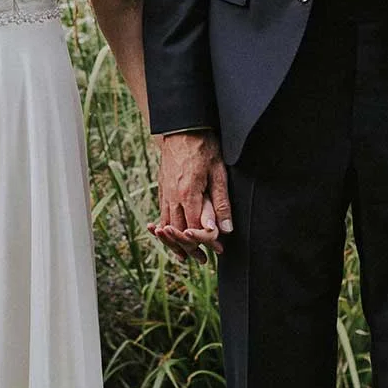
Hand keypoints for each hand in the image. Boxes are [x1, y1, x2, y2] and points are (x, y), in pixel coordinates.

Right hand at [152, 130, 231, 260]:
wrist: (182, 127)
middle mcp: (172, 197)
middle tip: (202, 260)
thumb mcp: (219, 173)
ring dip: (175, 242)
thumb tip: (226, 229)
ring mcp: (164, 192)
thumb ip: (222, 202)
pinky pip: (162, 213)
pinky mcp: (162, 187)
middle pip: (177, 232)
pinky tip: (170, 234)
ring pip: (166, 225)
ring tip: (185, 256)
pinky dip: (165, 228)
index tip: (217, 251)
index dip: (205, 243)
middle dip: (189, 249)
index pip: (194, 229)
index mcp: (188, 195)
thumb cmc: (204, 147)